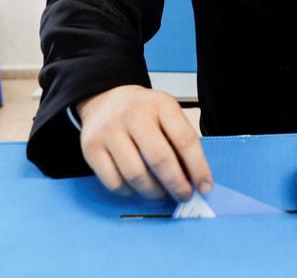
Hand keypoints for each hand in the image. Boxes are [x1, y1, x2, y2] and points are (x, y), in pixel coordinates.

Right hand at [77, 85, 211, 202]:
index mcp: (160, 104)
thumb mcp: (167, 114)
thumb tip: (195, 180)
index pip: (184, 139)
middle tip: (184, 196)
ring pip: (135, 175)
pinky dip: (130, 192)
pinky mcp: (91, 148)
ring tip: (161, 193)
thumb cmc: (143, 113)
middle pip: (159, 159)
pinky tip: (137, 186)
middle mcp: (133, 115)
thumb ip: (181, 142)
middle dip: (176, 184)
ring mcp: (109, 131)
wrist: (104, 100)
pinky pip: (114, 182)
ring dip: (154, 192)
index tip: (205, 186)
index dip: (198, 168)